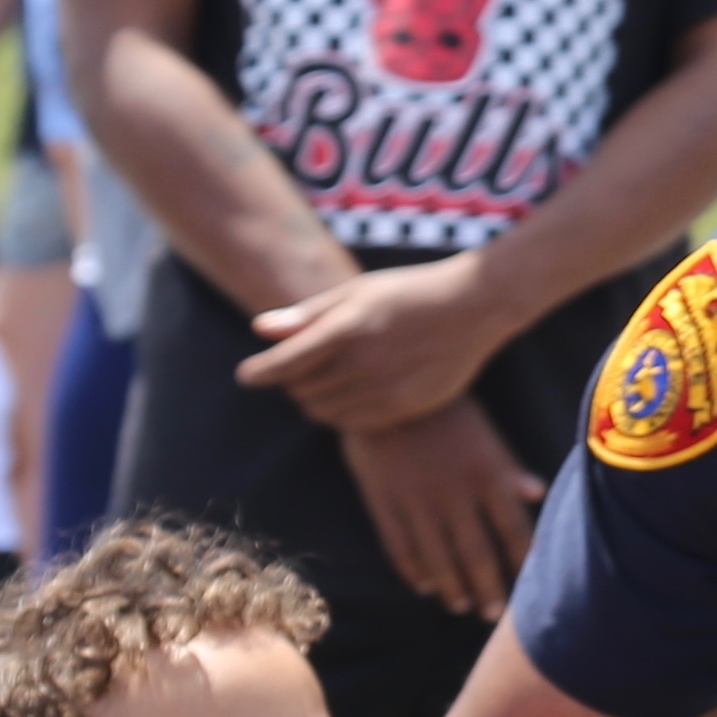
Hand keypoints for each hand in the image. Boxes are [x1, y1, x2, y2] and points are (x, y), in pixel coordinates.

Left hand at [239, 259, 508, 429]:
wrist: (471, 309)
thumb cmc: (408, 293)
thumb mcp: (356, 292)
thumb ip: (307, 314)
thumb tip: (259, 330)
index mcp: (347, 327)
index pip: (287, 362)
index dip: (260, 372)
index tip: (245, 377)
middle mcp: (364, 362)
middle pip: (303, 390)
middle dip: (292, 382)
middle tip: (298, 370)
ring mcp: (387, 389)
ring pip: (327, 412)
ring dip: (317, 400)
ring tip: (327, 381)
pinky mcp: (406, 408)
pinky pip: (357, 424)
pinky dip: (345, 414)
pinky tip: (354, 394)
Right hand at [342, 405, 542, 619]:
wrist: (381, 383)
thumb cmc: (442, 406)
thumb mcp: (483, 432)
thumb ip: (508, 468)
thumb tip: (538, 494)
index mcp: (486, 475)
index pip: (514, 532)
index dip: (523, 565)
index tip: (530, 588)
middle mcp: (454, 495)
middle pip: (477, 557)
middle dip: (489, 591)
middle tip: (494, 615)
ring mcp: (416, 501)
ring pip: (439, 560)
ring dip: (453, 589)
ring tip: (461, 606)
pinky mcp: (383, 502)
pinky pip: (401, 549)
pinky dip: (414, 573)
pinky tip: (425, 586)